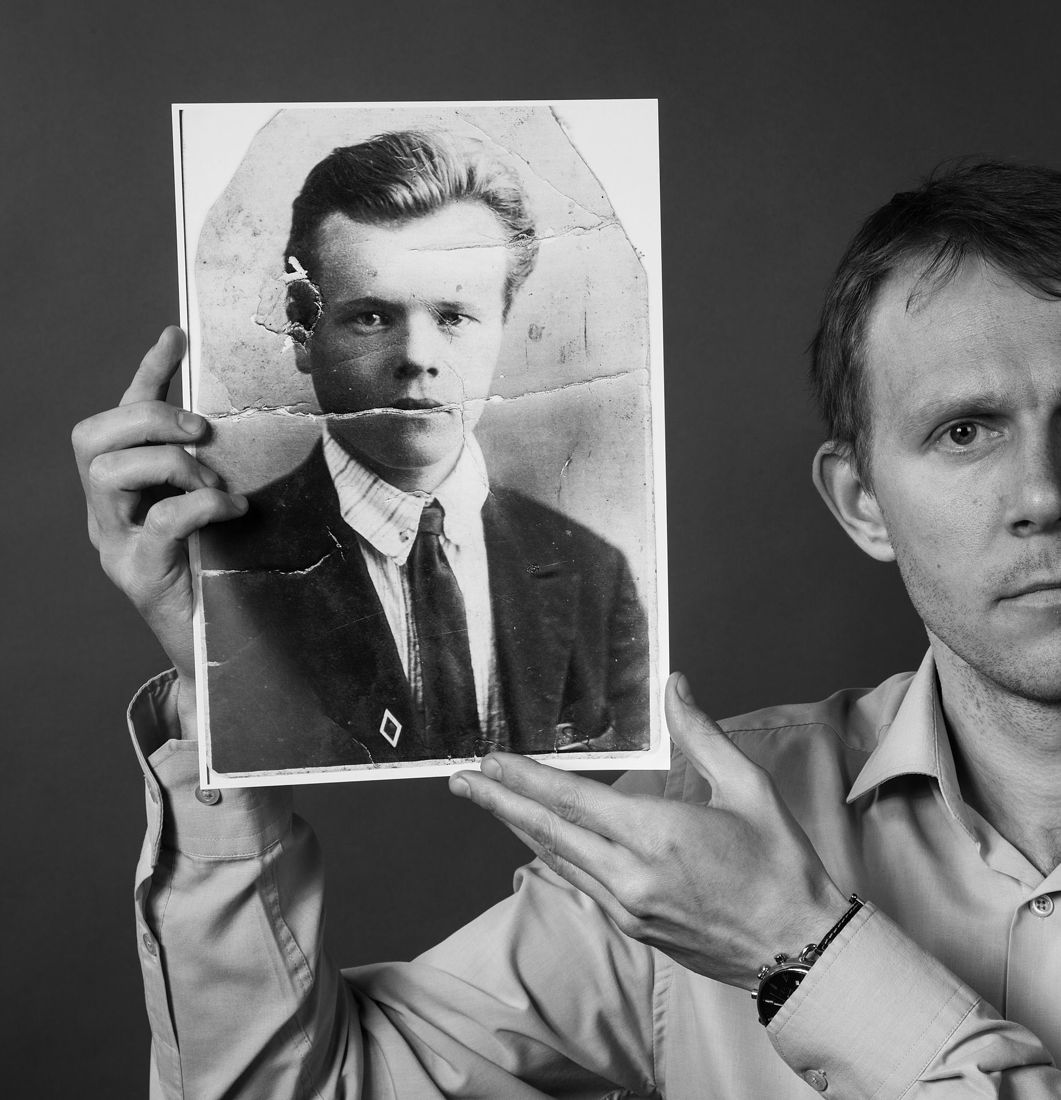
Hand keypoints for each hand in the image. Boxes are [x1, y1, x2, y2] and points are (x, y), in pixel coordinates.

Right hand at [72, 327, 247, 731]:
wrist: (217, 655)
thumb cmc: (221, 579)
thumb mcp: (219, 514)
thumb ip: (217, 475)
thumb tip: (247, 431)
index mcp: (128, 491)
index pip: (122, 415)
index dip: (147, 371)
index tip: (177, 334)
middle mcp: (108, 513)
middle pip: (92, 436)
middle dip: (150, 418)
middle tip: (202, 433)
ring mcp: (115, 544)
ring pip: (108, 470)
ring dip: (170, 462)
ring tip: (213, 482)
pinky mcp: (136, 574)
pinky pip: (160, 519)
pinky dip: (201, 503)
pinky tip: (235, 511)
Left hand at [449, 673, 847, 988]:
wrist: (801, 951)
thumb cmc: (781, 867)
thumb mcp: (749, 788)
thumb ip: (701, 735)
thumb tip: (675, 685)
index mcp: (656, 836)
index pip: (570, 801)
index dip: (523, 779)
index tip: (488, 760)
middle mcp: (630, 877)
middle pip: (548, 833)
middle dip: (499, 803)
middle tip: (461, 780)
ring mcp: (628, 909)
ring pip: (558, 861)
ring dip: (520, 828)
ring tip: (491, 802)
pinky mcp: (635, 929)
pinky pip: (581, 885)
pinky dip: (554, 856)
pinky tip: (545, 841)